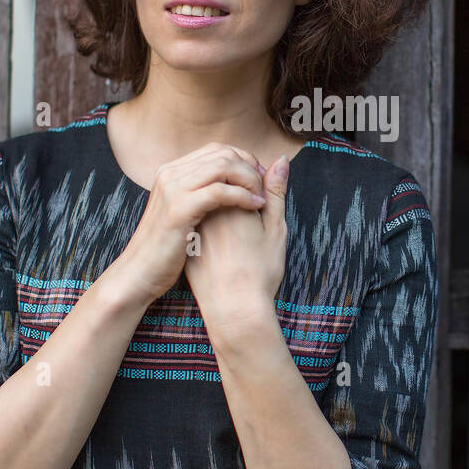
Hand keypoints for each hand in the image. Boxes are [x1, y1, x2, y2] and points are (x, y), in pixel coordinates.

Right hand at [109, 143, 267, 306]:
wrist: (139, 273)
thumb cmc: (166, 248)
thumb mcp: (184, 213)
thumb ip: (203, 192)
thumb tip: (230, 179)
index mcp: (171, 171)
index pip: (217, 149)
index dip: (244, 159)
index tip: (261, 178)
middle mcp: (170, 173)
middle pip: (223, 153)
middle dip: (251, 167)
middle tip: (265, 187)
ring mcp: (173, 189)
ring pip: (224, 166)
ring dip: (250, 179)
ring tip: (262, 198)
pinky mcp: (179, 209)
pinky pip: (220, 191)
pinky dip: (243, 196)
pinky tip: (256, 207)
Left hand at [185, 153, 289, 343]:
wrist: (234, 310)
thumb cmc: (260, 272)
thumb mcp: (276, 229)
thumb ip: (276, 192)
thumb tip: (281, 159)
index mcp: (230, 201)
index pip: (241, 175)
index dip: (257, 189)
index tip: (264, 211)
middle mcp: (207, 209)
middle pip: (222, 185)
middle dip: (239, 195)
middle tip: (253, 224)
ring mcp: (194, 224)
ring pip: (210, 204)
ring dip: (225, 209)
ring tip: (241, 238)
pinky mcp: (186, 240)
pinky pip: (199, 222)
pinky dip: (213, 227)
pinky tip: (226, 249)